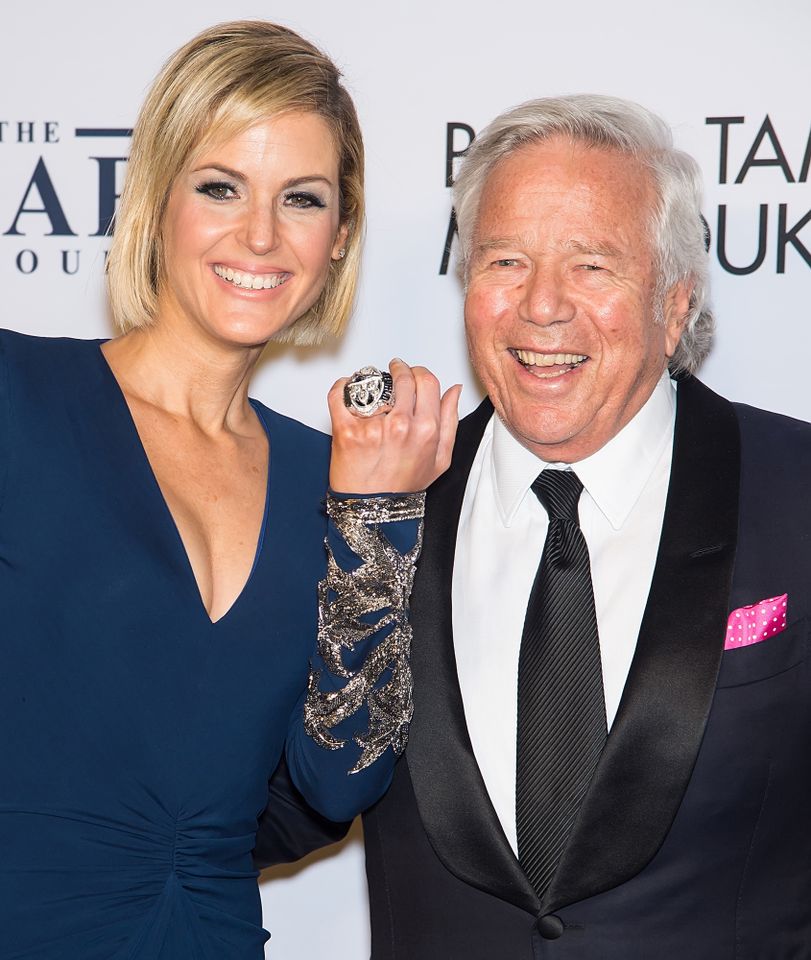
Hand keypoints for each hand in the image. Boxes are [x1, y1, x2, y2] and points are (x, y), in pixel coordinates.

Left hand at [328, 360, 460, 493]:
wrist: (373, 511)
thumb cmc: (404, 487)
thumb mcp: (440, 459)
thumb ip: (450, 421)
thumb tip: (454, 391)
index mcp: (426, 430)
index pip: (427, 381)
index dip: (420, 372)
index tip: (412, 373)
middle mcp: (401, 426)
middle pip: (403, 377)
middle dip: (398, 369)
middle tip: (393, 370)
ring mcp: (373, 427)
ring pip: (373, 383)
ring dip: (372, 379)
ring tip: (371, 385)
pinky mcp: (347, 431)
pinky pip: (340, 395)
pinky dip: (342, 386)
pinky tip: (347, 388)